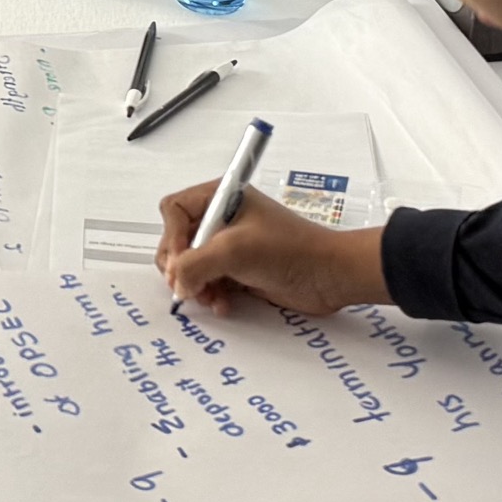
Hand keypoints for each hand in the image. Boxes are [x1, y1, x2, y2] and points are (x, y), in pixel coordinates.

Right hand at [154, 181, 390, 314]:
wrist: (329, 276)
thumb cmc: (290, 250)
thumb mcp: (233, 250)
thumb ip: (194, 264)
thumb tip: (176, 282)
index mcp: (222, 197)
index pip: (175, 210)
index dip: (172, 236)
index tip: (180, 261)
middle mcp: (224, 218)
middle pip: (180, 240)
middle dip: (182, 266)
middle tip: (188, 284)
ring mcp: (232, 245)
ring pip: (192, 265)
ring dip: (196, 285)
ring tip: (210, 297)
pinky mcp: (241, 269)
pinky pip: (210, 282)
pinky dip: (211, 295)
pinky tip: (223, 303)